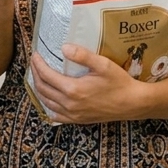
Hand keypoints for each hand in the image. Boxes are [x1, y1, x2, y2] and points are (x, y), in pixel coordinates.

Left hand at [30, 45, 150, 124]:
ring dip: (39, 88)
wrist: (132, 104)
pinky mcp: (78, 120)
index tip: (35, 54)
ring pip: (46, 102)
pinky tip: (49, 97)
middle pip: (43, 89)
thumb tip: (64, 47)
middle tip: (35, 63)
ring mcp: (73, 114)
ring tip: (38, 76)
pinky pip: (55, 114)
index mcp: (73, 90)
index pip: (46, 76)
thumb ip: (83, 55)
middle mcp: (69, 104)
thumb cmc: (119, 82)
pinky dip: (47, 104)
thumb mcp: (103, 65)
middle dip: (35, 74)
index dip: (38, 64)